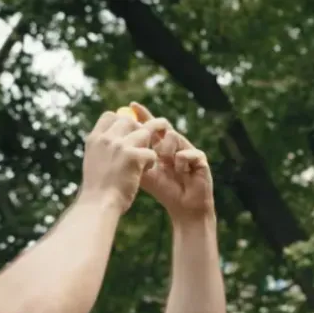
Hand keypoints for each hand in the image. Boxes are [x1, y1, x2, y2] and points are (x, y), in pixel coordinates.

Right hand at [81, 111, 168, 213]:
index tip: (128, 133)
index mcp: (94, 139)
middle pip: (130, 121)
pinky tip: (145, 172)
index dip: (122, 121)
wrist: (98, 205)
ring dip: (148, 145)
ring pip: (144, 133)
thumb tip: (117, 140)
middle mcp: (106, 138)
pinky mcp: (134, 156)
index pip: (110, 116)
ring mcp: (120, 146)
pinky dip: (151, 162)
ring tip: (146, 160)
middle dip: (140, 130)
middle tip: (145, 144)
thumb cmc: (97, 190)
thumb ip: (104, 149)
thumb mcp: (94, 163)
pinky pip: (151, 152)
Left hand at [129, 102, 214, 219]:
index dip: (143, 115)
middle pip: (164, 125)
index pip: (150, 126)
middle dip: (156, 128)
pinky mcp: (200, 158)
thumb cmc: (164, 191)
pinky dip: (180, 164)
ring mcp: (188, 149)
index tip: (132, 105)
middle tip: (148, 134)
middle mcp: (175, 145)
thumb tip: (113, 144)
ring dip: (167, 151)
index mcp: (161, 147)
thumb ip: (132, 158)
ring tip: (167, 165)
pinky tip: (181, 174)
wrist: (183, 207)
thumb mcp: (143, 173)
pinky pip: (185, 152)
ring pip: (173, 136)